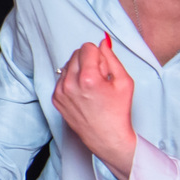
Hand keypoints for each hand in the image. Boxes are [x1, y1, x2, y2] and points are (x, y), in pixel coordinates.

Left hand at [52, 33, 136, 179]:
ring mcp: (60, 92)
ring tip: (91, 86)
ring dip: (79, 69)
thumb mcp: (124, 81)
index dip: (99, 54)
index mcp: (88, 78)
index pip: (87, 48)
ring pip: (67, 65)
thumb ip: (112, 58)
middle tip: (100, 77)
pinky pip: (62, 78)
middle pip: (75, 54)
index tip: (104, 67)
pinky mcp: (56, 98)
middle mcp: (70, 84)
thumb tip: (103, 42)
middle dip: (88, 60)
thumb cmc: (118, 111)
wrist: (106, 137)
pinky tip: (83, 92)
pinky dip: (72, 80)